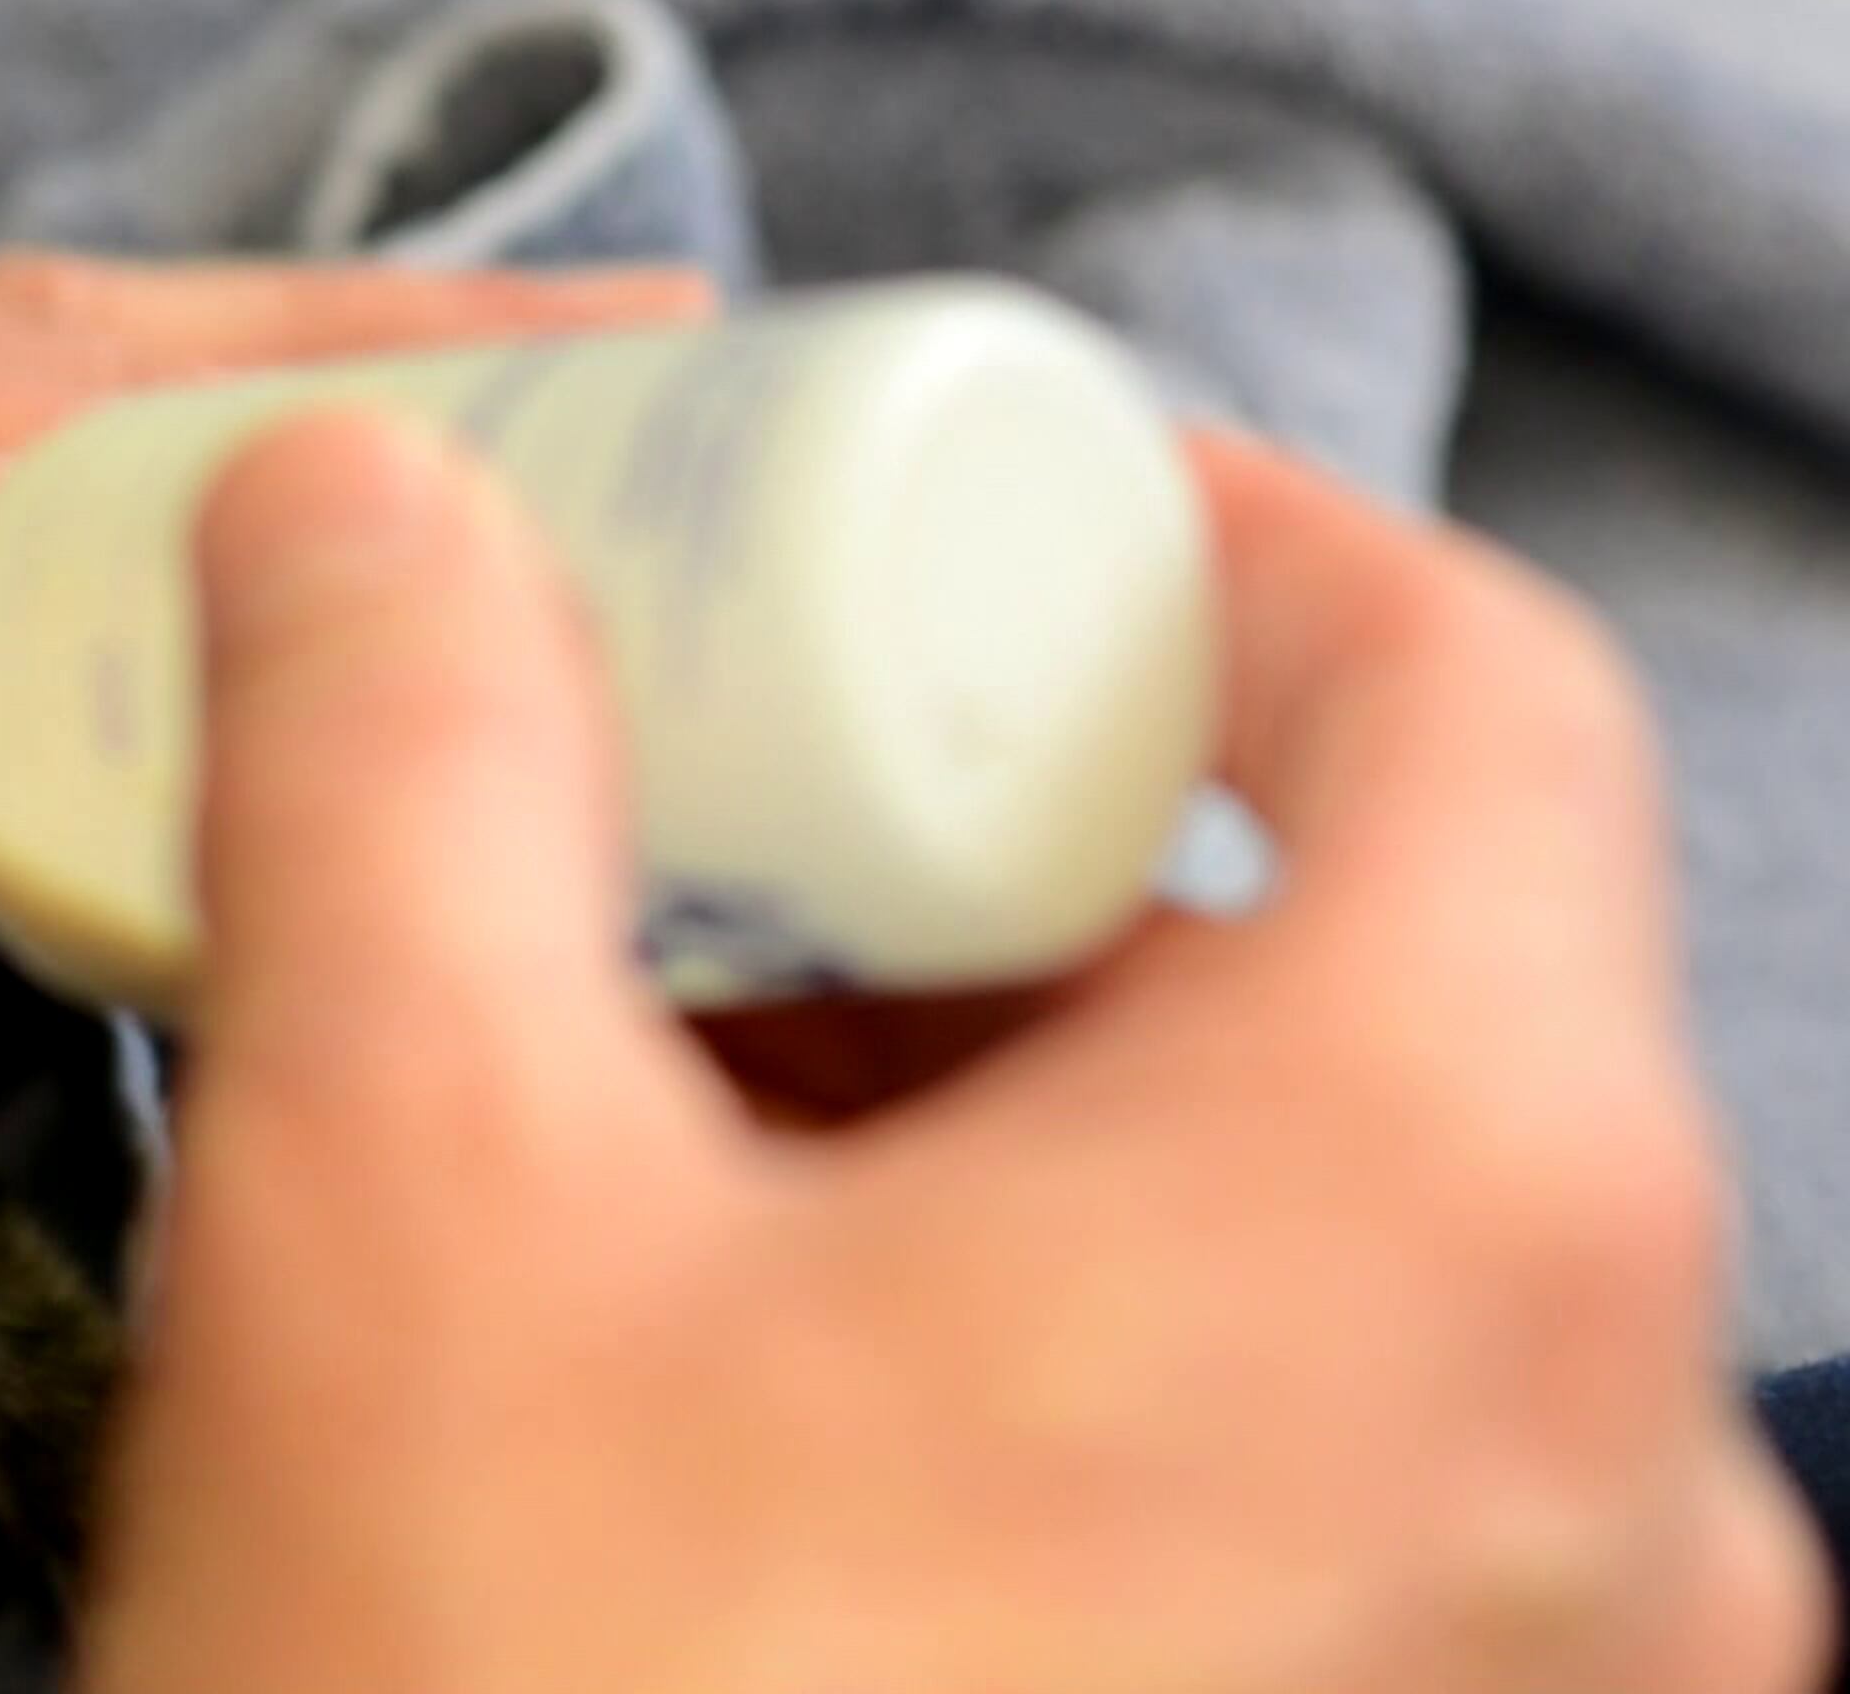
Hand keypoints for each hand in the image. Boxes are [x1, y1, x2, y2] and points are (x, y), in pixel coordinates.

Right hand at [81, 414, 1831, 1693]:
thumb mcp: (396, 1187)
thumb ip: (401, 758)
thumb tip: (367, 495)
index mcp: (1446, 1211)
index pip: (1459, 689)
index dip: (1202, 545)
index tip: (967, 527)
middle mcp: (1616, 1474)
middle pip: (1374, 980)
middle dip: (1014, 859)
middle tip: (715, 827)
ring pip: (1327, 1256)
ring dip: (1015, 1118)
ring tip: (673, 1107)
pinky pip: (1315, 1487)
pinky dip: (1071, 1355)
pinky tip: (770, 1384)